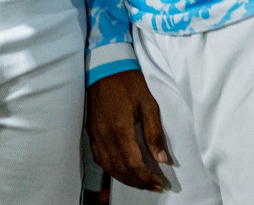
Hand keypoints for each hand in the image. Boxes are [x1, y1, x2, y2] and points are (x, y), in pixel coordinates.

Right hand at [87, 69, 170, 190]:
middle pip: (120, 169)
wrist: (105, 65)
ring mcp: (95, 134)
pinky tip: (121, 170)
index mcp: (120, 129)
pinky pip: (100, 158)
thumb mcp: (148, 104)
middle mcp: (105, 135)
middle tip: (153, 187)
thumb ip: (154, 133)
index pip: (133, 164)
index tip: (160, 184)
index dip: (147, 178)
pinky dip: (111, 169)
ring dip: (125, 178)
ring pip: (108, 166)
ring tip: (140, 183)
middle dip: (138, 182)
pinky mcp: (91, 131)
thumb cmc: (129, 82)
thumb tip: (162, 159)